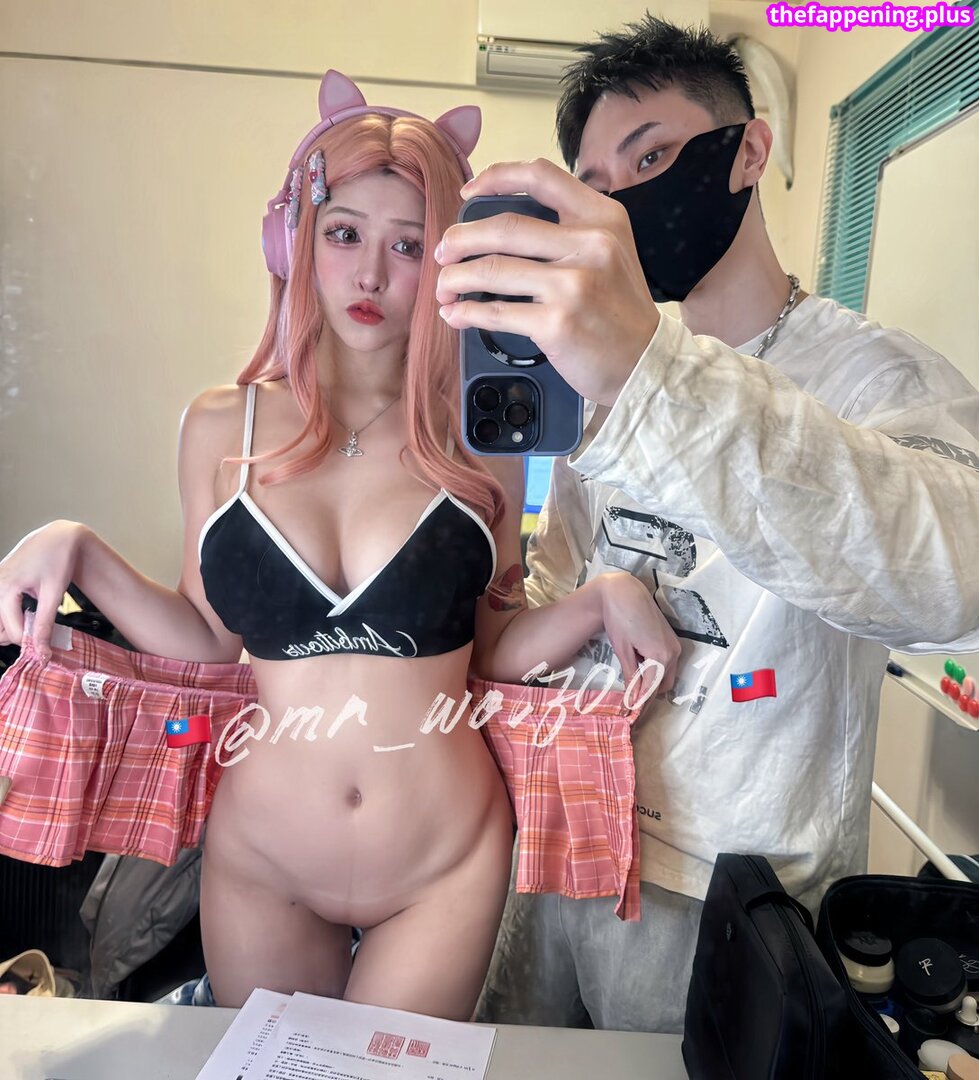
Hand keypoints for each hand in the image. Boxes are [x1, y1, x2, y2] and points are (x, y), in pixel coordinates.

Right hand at [0, 521, 88, 661]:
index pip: (11, 630)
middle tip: (40, 636)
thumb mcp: (54, 593)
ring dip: (12, 628)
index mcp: (5, 588)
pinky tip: (27, 614)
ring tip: (34, 624)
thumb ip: (45, 622)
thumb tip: (42, 650)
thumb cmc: (57, 558)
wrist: (58, 537)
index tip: (45, 650)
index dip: (30, 643)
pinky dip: (10, 617)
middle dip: (18, 637)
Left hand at [435, 159, 659, 405]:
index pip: (541, 176)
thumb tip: (502, 226)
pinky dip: (467, 313)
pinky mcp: (556, 323)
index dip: (496, 178)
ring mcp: (572, 284)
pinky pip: (497, 312)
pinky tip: (456, 314)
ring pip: (493, 269)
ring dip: (455, 279)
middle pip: (504, 227)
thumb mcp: (611, 253)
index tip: (467, 191)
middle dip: (460, 238)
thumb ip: (570, 232)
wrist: (645, 365)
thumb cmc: (620, 312)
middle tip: (443, 252)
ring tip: (443, 288)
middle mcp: (589, 244)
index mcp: (601, 218)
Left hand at [598, 572, 679, 704]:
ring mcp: (675, 645)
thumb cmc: (619, 619)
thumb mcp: (623, 650)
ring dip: (652, 680)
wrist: (624, 592)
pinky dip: (655, 668)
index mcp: (661, 657)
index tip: (629, 711)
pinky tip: (639, 662)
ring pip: (667, 674)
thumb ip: (631, 675)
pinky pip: (667, 662)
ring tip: (632, 677)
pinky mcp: (672, 639)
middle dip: (648, 692)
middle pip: (663, 685)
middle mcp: (673, 653)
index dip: (640, 701)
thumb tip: (633, 698)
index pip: (652, 689)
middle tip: (628, 695)